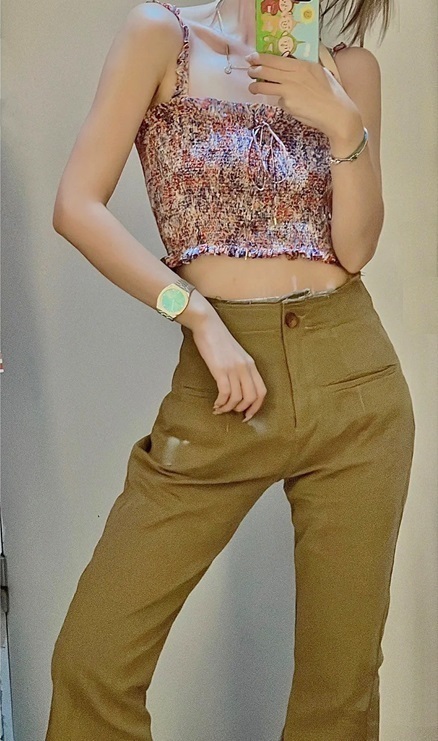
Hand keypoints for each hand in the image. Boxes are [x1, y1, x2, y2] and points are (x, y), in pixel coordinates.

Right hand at [190, 314, 266, 421]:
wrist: (208, 325)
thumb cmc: (218, 339)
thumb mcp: (236, 355)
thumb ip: (240, 369)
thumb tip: (238, 388)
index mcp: (251, 364)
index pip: (262, 391)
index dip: (256, 407)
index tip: (247, 415)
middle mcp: (245, 368)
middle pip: (252, 398)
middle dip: (243, 410)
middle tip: (232, 414)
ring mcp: (234, 369)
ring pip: (237, 398)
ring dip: (228, 408)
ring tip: (219, 409)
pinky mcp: (220, 369)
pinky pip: (225, 393)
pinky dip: (221, 403)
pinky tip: (216, 404)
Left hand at [245, 51, 359, 138]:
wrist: (336, 113)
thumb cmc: (332, 94)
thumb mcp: (320, 72)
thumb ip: (304, 69)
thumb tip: (291, 66)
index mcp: (302, 65)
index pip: (276, 58)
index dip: (261, 57)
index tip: (253, 57)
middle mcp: (293, 75)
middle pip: (266, 70)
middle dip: (254, 70)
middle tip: (249, 70)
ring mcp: (289, 89)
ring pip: (265, 85)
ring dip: (255, 86)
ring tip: (252, 87)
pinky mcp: (288, 103)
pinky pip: (278, 100)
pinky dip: (279, 102)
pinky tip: (288, 105)